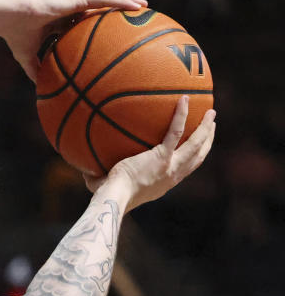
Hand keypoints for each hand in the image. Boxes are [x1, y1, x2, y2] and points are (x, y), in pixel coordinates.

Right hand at [1, 0, 146, 81]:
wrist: (8, 17)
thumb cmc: (15, 35)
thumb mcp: (27, 57)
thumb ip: (36, 70)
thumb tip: (42, 90)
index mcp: (59, 21)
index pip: (82, 25)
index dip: (96, 30)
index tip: (110, 38)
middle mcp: (69, 9)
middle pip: (98, 12)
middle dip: (115, 16)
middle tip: (132, 23)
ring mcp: (74, 1)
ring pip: (106, 1)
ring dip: (125, 3)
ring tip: (144, 8)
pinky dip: (122, 1)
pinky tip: (138, 5)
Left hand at [84, 96, 215, 210]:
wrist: (114, 196)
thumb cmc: (107, 195)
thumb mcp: (107, 186)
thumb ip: (99, 176)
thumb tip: (83, 170)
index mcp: (164, 182)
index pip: (185, 169)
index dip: (194, 158)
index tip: (198, 147)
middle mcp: (172, 175)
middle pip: (198, 157)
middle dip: (207, 141)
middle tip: (212, 126)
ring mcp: (170, 166)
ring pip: (195, 144)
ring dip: (205, 128)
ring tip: (211, 112)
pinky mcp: (162, 156)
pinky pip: (176, 131)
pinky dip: (182, 115)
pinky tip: (184, 99)